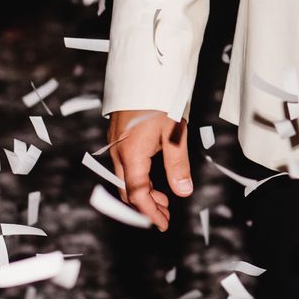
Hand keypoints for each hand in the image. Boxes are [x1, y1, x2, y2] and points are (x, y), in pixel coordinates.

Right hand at [108, 109, 189, 231]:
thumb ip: (177, 165)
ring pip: (124, 179)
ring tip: (163, 199)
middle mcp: (118, 153)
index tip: (162, 224)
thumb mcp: (175, 133)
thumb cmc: (160, 101)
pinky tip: (152, 177)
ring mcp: (116, 144)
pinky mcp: (118, 137)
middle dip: (146, 206)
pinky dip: (137, 178)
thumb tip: (183, 192)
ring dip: (142, 192)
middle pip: (127, 190)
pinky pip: (124, 166)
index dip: (150, 213)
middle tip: (165, 215)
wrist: (143, 73)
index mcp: (131, 155)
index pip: (137, 195)